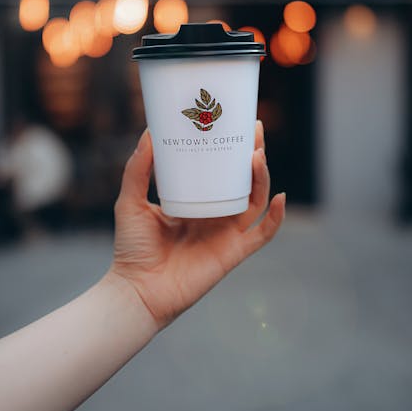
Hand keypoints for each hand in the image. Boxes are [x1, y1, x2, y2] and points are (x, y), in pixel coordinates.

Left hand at [109, 120, 284, 328]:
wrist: (137, 288)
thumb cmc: (132, 248)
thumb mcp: (130, 201)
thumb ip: (138, 169)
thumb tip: (150, 133)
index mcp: (196, 201)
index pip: (219, 170)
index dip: (229, 148)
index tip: (233, 121)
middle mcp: (216, 214)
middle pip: (244, 180)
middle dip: (253, 153)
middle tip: (254, 128)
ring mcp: (227, 233)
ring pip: (256, 200)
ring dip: (262, 177)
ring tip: (257, 154)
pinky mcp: (234, 253)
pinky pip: (264, 234)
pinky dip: (277, 217)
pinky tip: (280, 197)